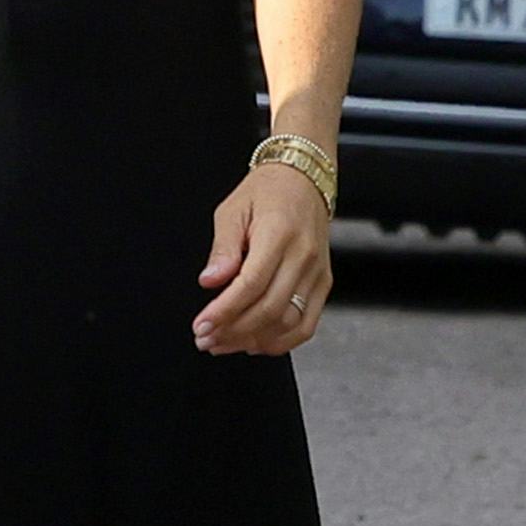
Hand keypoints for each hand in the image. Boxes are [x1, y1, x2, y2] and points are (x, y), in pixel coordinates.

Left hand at [196, 160, 332, 353]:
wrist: (304, 181)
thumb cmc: (266, 192)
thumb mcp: (232, 210)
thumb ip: (222, 249)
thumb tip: (209, 282)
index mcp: (278, 234)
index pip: (251, 284)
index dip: (224, 311)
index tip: (201, 326)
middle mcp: (303, 256)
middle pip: (269, 308)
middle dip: (233, 331)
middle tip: (206, 340)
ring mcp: (318, 273)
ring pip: (289, 322)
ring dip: (253, 340)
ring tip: (224, 344)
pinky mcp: (323, 284)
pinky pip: (307, 324)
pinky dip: (281, 341)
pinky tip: (255, 343)